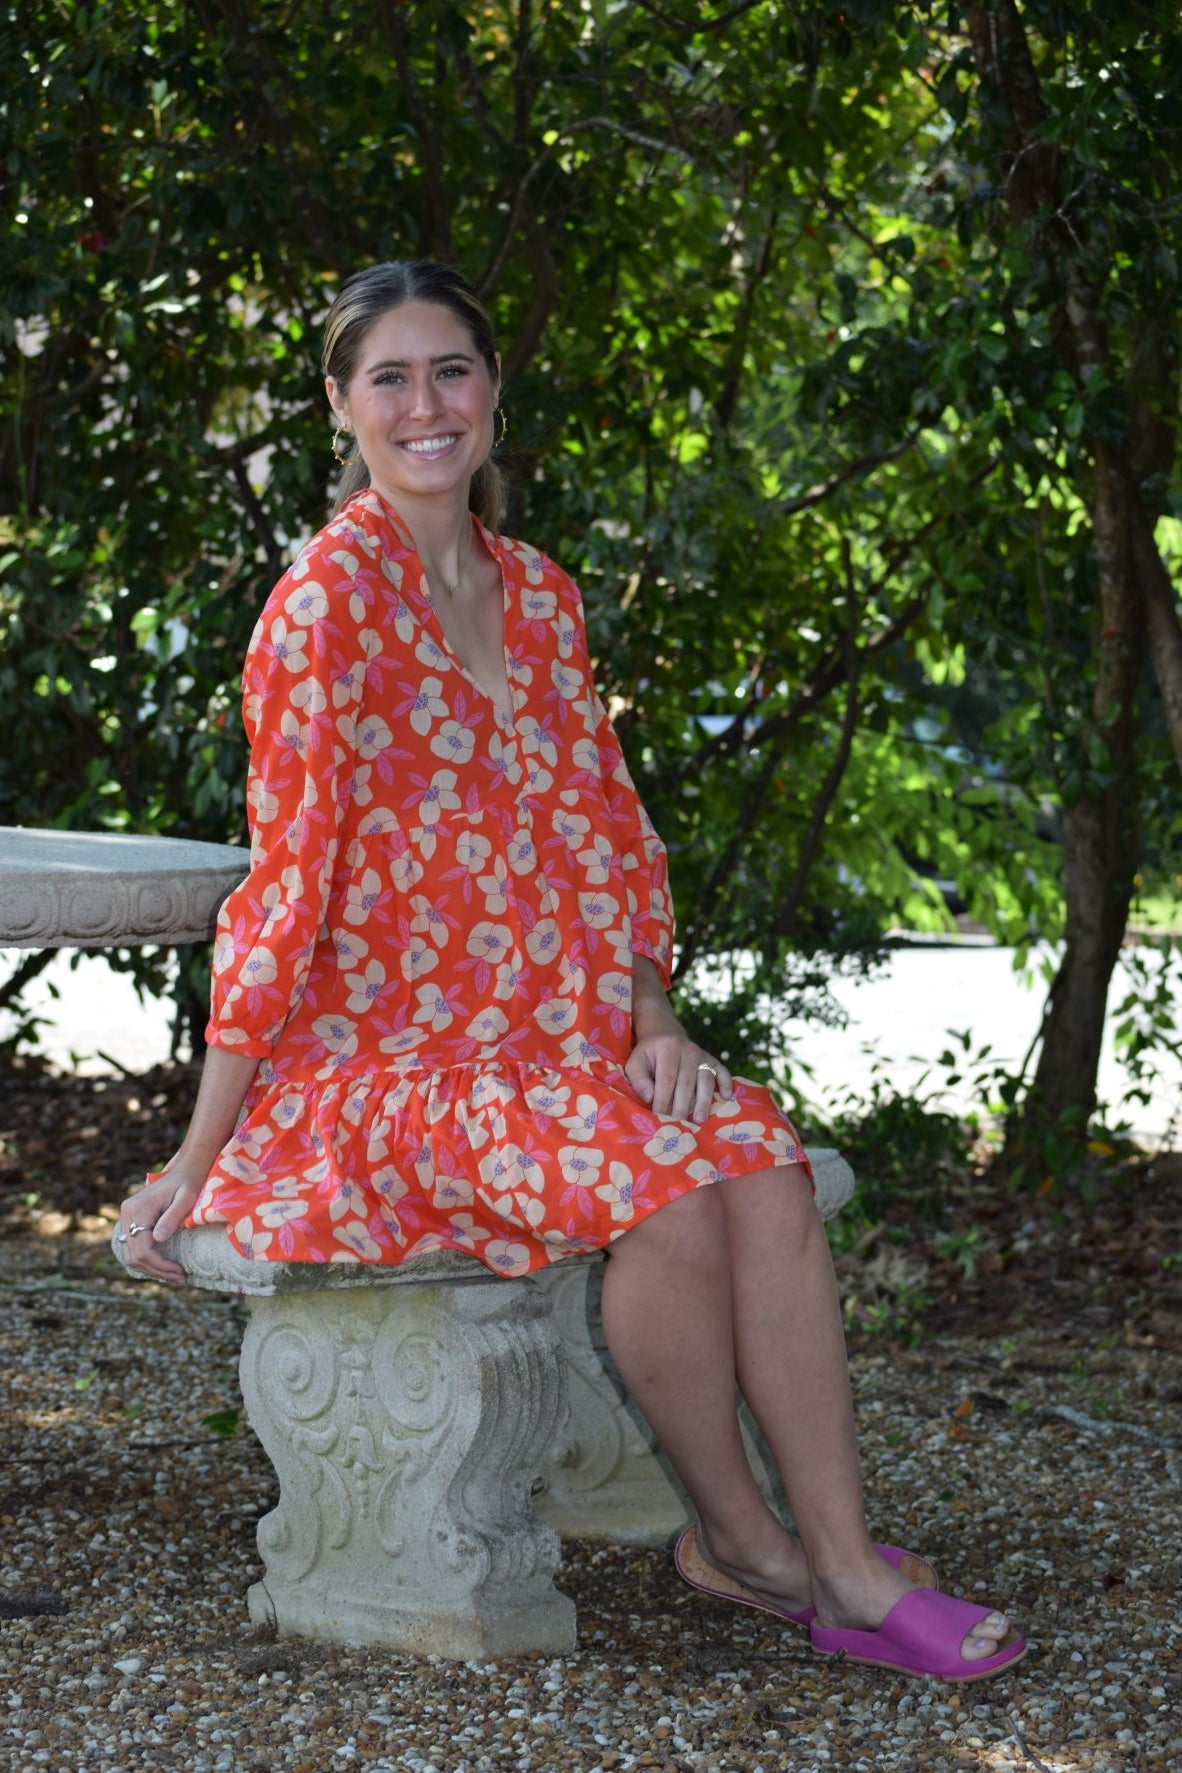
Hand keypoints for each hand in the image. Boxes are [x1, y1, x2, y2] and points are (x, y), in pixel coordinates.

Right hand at [117, 1165, 203, 1286]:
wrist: (186, 1168)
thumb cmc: (190, 1182)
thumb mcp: (187, 1197)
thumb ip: (173, 1217)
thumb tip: (158, 1239)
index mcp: (138, 1209)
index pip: (142, 1249)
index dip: (160, 1265)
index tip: (180, 1272)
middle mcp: (127, 1213)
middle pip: (134, 1255)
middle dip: (157, 1271)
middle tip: (181, 1278)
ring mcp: (127, 1217)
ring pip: (131, 1255)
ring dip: (151, 1269)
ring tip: (174, 1276)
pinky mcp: (131, 1220)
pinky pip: (134, 1247)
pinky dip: (147, 1260)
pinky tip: (163, 1266)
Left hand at [625, 1031, 734, 1123]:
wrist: (665, 1035)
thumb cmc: (648, 1055)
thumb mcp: (635, 1063)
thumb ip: (639, 1080)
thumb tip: (650, 1098)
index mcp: (668, 1048)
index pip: (666, 1079)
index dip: (663, 1100)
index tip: (659, 1118)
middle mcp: (688, 1050)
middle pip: (687, 1083)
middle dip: (682, 1106)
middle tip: (679, 1125)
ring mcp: (703, 1055)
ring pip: (705, 1080)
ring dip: (703, 1101)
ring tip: (699, 1120)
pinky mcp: (713, 1060)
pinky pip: (722, 1071)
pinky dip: (726, 1083)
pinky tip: (727, 1097)